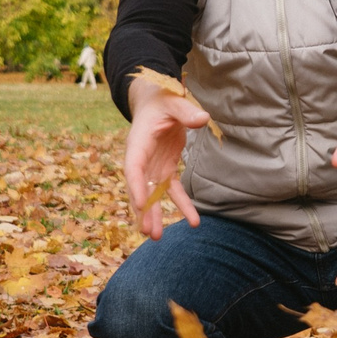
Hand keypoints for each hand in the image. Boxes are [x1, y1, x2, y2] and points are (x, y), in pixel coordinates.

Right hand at [124, 74, 211, 240]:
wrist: (158, 100)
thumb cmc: (163, 100)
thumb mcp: (174, 102)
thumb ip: (186, 111)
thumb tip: (202, 119)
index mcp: (138, 143)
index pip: (134, 168)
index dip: (135, 186)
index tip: (139, 204)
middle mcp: (142, 158)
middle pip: (140, 188)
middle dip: (143, 210)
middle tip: (147, 232)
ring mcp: (153, 166)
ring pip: (153, 194)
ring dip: (156, 214)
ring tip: (157, 237)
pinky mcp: (165, 169)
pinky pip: (172, 190)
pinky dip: (182, 205)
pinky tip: (193, 221)